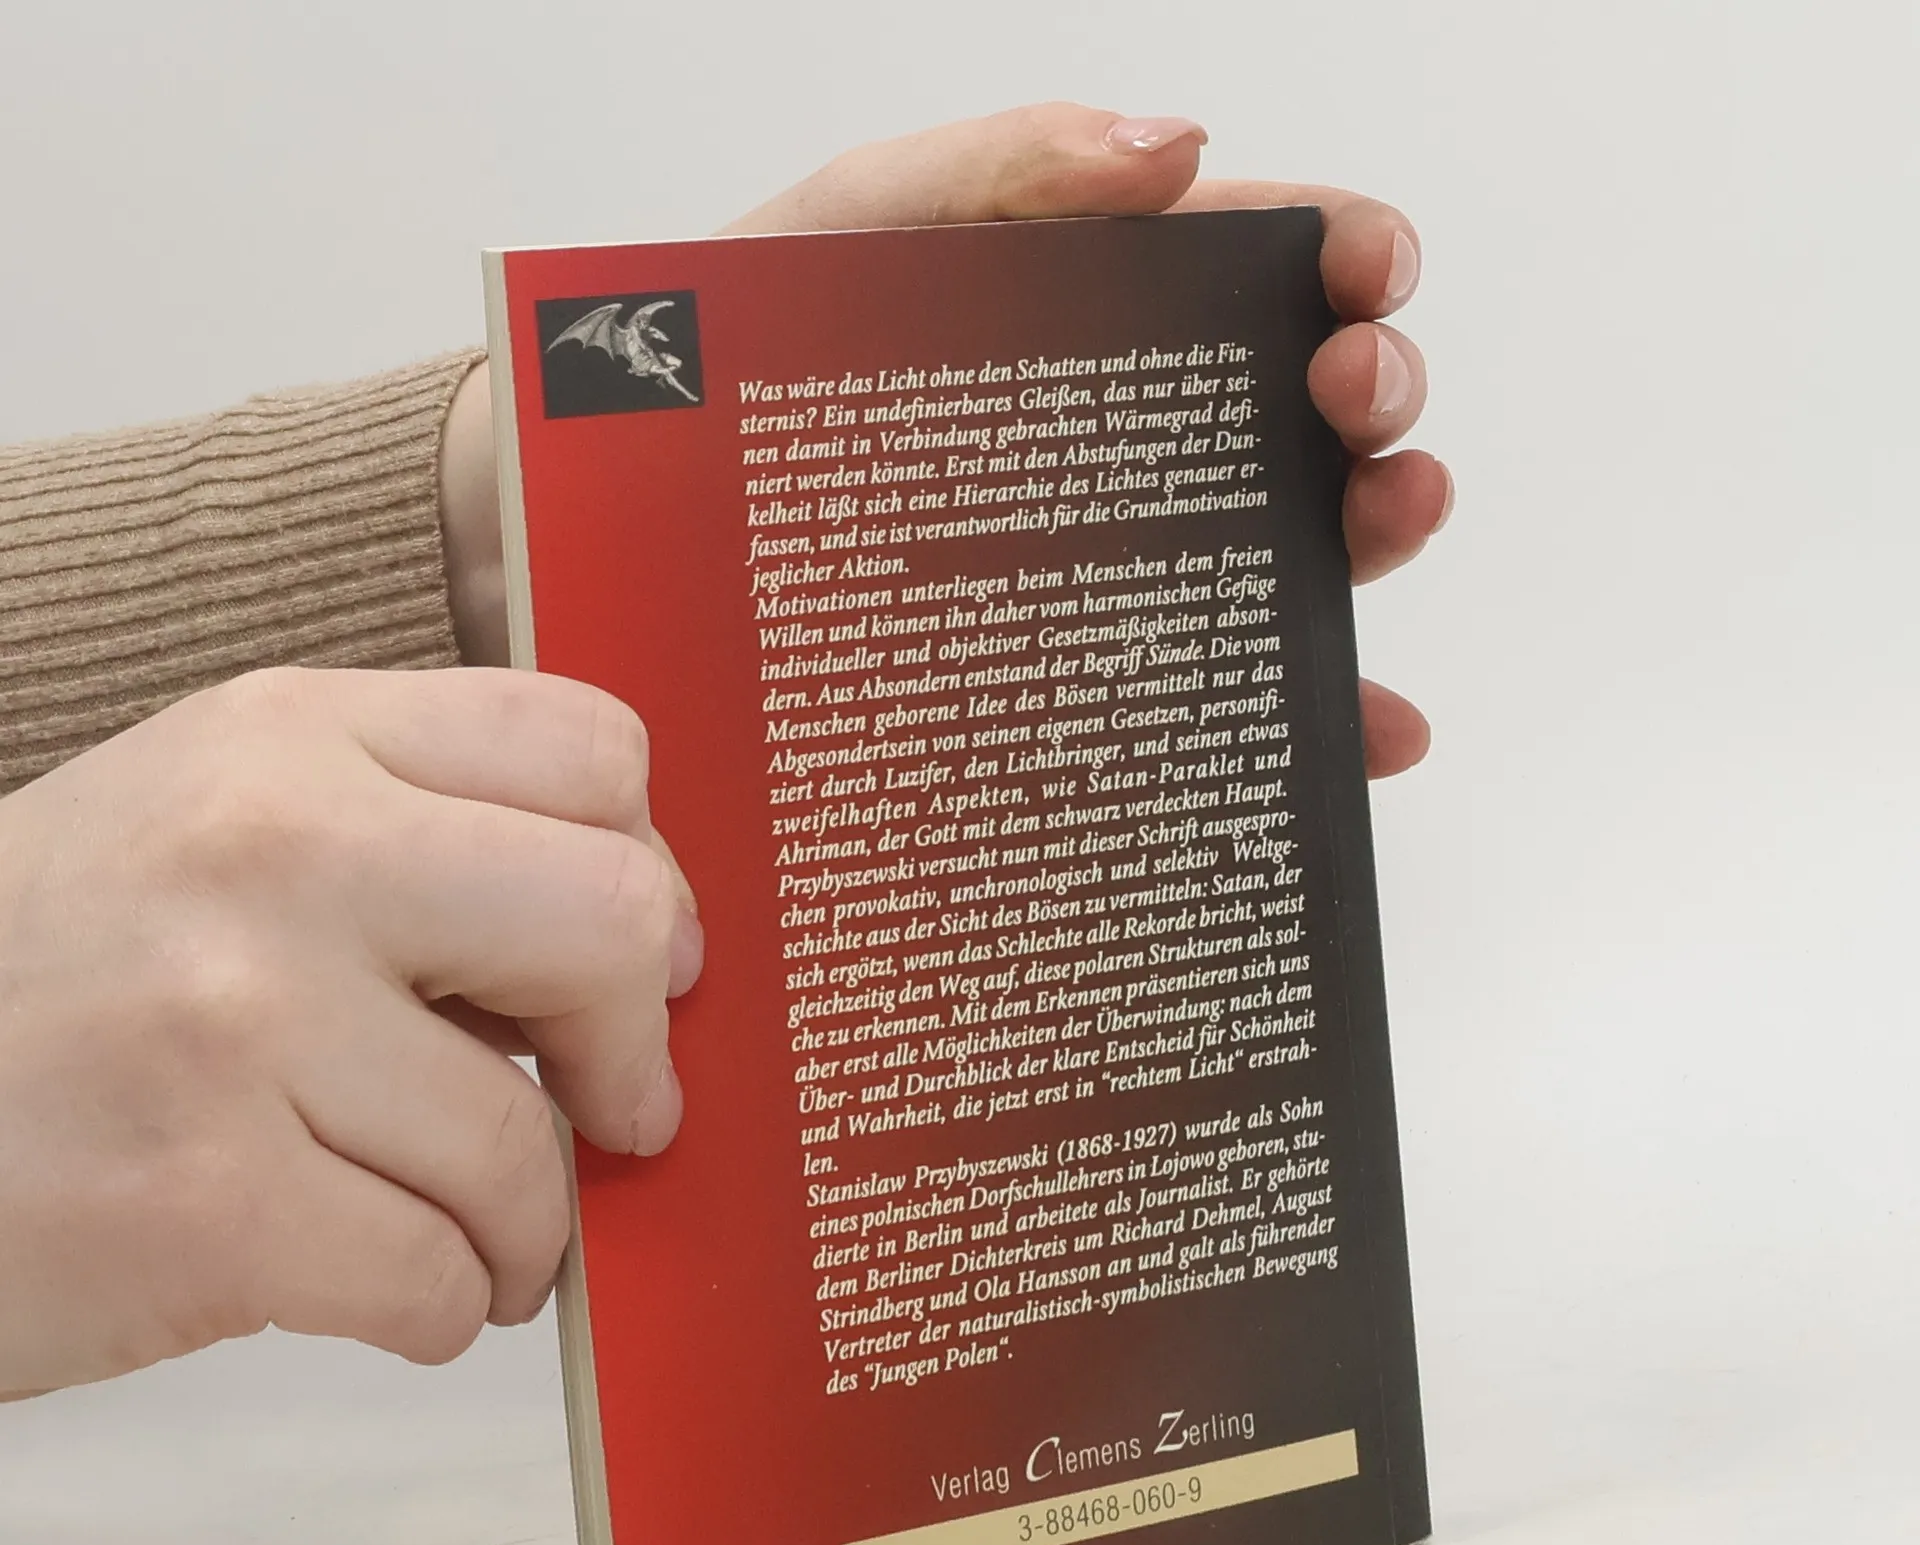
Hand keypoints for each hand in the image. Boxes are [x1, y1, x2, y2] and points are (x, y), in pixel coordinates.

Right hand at [0, 667, 699, 1396]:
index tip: (632, 970)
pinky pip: (440, 1277)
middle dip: (634, 1053)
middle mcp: (272, 853)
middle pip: (612, 924)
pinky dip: (445, 1309)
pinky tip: (390, 1290)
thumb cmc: (45, 987)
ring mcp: (233, 1026)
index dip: (650, 879)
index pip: (587, 750)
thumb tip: (648, 944)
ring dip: (524, 1228)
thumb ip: (411, 840)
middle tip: (612, 1117)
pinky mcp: (203, 1205)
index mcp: (288, 740)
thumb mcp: (206, 829)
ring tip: (469, 1236)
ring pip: (528, 1153)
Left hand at [722, 102, 1446, 778]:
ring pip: (1299, 548)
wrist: (645, 536)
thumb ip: (1003, 167)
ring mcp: (1119, 569)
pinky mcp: (1094, 685)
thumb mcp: (851, 230)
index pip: (1259, 265)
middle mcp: (1126, 443)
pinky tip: (1375, 728)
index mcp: (1093, 312)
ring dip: (1384, 529)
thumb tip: (1180, 146)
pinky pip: (1230, 703)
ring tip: (1385, 519)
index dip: (1348, 251)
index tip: (1370, 270)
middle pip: (1306, 409)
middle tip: (1357, 400)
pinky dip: (1325, 715)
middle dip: (1375, 389)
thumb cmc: (734, 373)